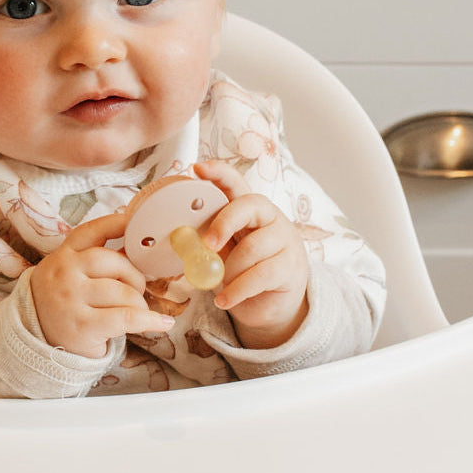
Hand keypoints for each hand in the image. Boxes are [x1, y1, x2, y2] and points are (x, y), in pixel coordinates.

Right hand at [30, 213, 174, 358]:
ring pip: (123, 292)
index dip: (116, 223)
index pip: (92, 232)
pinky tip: (162, 323)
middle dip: (135, 276)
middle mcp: (64, 273)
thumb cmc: (63, 304)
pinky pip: (127, 318)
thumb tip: (134, 246)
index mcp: (63, 256)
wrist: (37, 341)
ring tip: (138, 310)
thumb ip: (93, 260)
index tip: (136, 222)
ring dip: (139, 302)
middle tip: (137, 289)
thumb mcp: (68, 275)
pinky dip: (149, 321)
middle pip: (114, 262)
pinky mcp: (83, 326)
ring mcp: (72, 299)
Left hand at [194, 160, 308, 348]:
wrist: (270, 304)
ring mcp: (284, 240)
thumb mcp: (222, 251)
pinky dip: (237, 290)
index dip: (219, 173)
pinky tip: (225, 300)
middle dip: (223, 223)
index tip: (197, 168)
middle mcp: (270, 217)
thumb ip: (207, 240)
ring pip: (252, 248)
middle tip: (207, 245)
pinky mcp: (291, 267)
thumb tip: (181, 238)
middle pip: (249, 205)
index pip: (236, 183)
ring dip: (229, 271)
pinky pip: (260, 276)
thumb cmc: (241, 270)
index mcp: (247, 208)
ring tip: (220, 284)